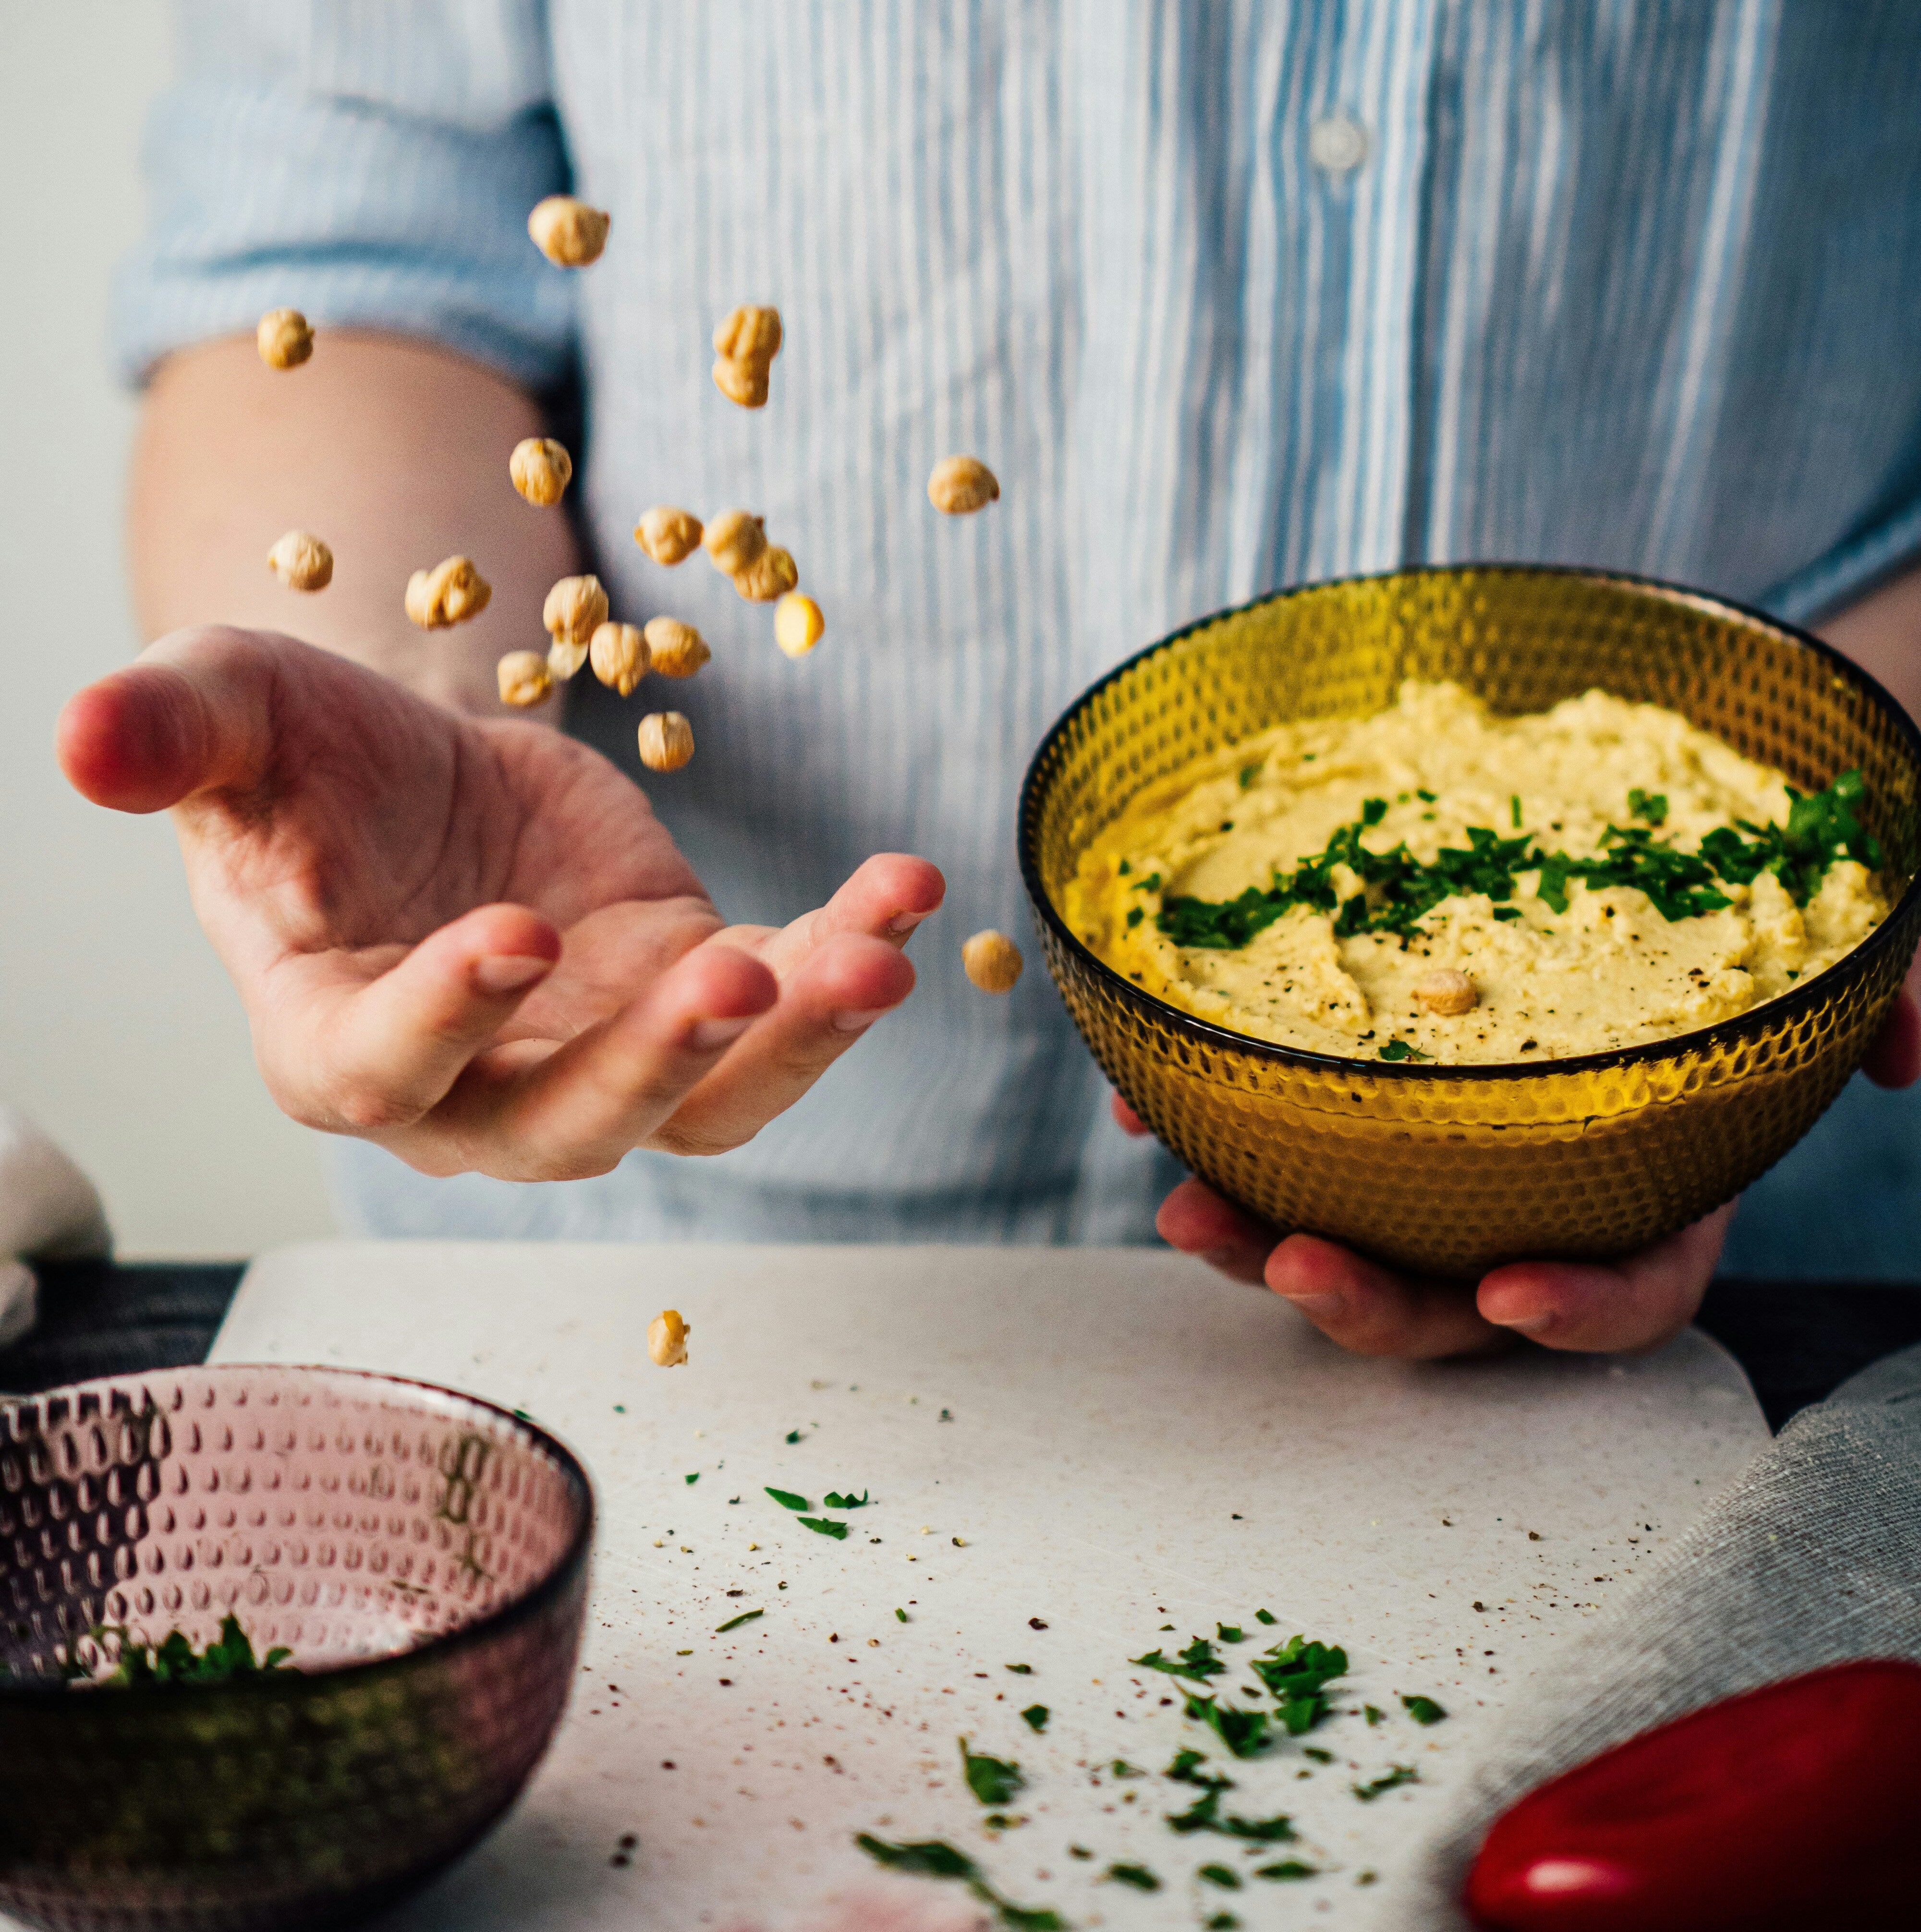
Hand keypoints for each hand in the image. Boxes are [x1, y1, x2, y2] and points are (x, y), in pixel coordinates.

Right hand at [58, 628, 944, 1179]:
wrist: (418, 777)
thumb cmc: (302, 765)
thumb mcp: (231, 716)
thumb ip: (168, 733)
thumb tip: (81, 742)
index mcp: (336, 1037)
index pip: (383, 1070)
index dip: (448, 1018)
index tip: (517, 936)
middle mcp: (474, 1091)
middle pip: (566, 1124)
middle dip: (654, 1063)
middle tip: (737, 975)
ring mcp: (595, 1061)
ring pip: (701, 1107)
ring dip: (792, 1042)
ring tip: (876, 955)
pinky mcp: (685, 1008)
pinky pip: (777, 1024)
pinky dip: (845, 960)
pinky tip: (907, 890)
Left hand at [1120, 980, 1920, 1357]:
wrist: (1658, 845)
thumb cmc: (1744, 911)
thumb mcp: (1837, 951)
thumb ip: (1882, 998)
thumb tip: (1901, 1052)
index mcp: (1656, 1191)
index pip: (1636, 1288)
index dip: (1579, 1311)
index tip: (1508, 1294)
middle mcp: (1540, 1200)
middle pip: (1451, 1301)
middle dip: (1362, 1302)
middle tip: (1280, 1260)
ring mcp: (1440, 1164)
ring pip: (1348, 1241)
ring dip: (1257, 1241)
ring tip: (1183, 1201)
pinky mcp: (1359, 1106)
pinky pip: (1281, 1148)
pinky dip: (1217, 1132)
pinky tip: (1155, 1103)